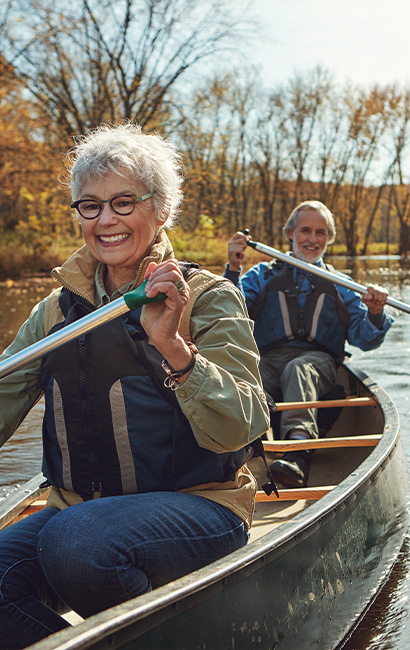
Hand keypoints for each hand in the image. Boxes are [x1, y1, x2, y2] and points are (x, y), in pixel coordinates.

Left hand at [141, 261, 192, 376]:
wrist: (157, 336)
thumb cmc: (154, 318)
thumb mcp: (149, 294)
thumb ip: (150, 279)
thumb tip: (152, 264)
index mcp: (176, 285)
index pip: (171, 265)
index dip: (157, 268)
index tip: (148, 280)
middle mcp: (182, 288)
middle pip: (172, 267)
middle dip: (156, 274)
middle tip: (147, 287)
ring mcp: (181, 295)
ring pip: (172, 275)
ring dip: (156, 280)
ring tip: (148, 292)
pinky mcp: (178, 303)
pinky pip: (169, 287)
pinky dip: (157, 287)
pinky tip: (150, 295)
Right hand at [227, 231, 251, 271]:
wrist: (234, 263)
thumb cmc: (238, 254)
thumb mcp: (243, 246)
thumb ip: (245, 241)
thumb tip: (250, 237)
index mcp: (233, 240)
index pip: (239, 233)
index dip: (244, 236)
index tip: (247, 240)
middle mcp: (231, 242)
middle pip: (242, 239)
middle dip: (245, 244)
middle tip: (242, 249)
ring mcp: (230, 246)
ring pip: (242, 245)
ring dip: (243, 250)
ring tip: (239, 253)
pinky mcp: (231, 251)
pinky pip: (241, 250)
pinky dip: (242, 254)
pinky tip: (238, 256)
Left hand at [361, 283, 387, 314]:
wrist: (375, 307)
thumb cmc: (369, 302)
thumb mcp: (364, 300)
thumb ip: (365, 298)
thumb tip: (370, 297)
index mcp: (369, 288)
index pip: (371, 286)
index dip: (372, 292)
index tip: (372, 297)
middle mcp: (375, 287)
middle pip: (377, 289)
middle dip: (376, 297)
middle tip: (374, 301)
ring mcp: (381, 289)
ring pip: (382, 292)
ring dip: (379, 299)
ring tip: (377, 302)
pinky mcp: (385, 292)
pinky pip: (386, 294)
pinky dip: (384, 299)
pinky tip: (381, 302)